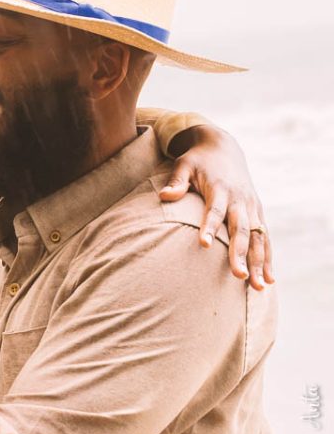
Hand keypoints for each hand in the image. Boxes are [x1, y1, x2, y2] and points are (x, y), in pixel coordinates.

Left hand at [160, 125, 272, 290]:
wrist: (222, 147)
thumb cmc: (197, 160)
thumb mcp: (184, 164)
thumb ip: (176, 181)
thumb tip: (164, 195)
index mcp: (220, 187)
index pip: (215, 210)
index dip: (210, 226)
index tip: (205, 245)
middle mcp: (240, 199)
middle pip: (242, 228)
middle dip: (241, 253)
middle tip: (239, 275)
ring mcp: (252, 207)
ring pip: (258, 237)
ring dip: (260, 262)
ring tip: (259, 287)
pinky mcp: (258, 213)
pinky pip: (265, 238)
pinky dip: (267, 258)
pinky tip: (269, 279)